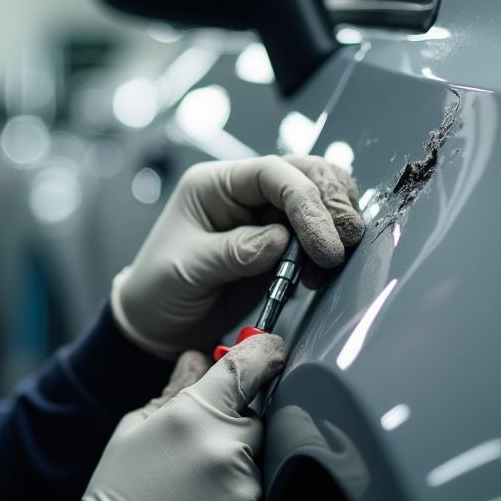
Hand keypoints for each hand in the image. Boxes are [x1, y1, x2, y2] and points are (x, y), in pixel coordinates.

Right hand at [68, 335, 285, 500]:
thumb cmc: (119, 498)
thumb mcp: (134, 430)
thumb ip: (176, 390)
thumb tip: (200, 358)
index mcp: (196, 415)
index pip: (251, 364)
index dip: (265, 351)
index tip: (269, 350)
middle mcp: (230, 450)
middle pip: (257, 418)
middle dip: (235, 427)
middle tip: (196, 453)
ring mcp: (250, 495)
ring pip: (262, 463)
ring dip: (239, 469)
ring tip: (196, 494)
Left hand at [111, 154, 362, 357]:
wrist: (156, 327)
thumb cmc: (157, 290)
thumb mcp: (187, 269)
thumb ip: (234, 252)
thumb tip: (280, 240)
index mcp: (214, 185)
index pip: (271, 173)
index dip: (304, 200)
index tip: (323, 240)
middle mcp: (242, 194)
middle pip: (303, 174)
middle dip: (330, 204)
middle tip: (343, 243)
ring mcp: (263, 218)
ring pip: (317, 200)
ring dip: (334, 226)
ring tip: (331, 262)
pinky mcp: (279, 246)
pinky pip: (315, 236)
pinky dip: (327, 251)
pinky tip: (320, 274)